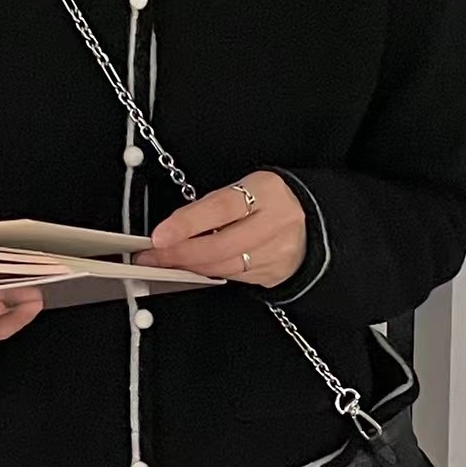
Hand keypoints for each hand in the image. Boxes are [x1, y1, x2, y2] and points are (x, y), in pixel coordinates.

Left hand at [133, 171, 305, 288]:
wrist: (313, 223)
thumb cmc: (269, 202)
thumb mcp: (246, 189)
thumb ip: (211, 207)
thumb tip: (172, 229)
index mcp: (266, 191)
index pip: (220, 208)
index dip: (187, 224)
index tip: (159, 236)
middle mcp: (275, 222)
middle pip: (220, 246)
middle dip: (180, 253)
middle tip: (152, 255)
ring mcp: (277, 252)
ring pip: (224, 266)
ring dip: (189, 266)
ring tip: (164, 263)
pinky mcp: (274, 274)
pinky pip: (233, 277)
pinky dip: (209, 272)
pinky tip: (193, 268)